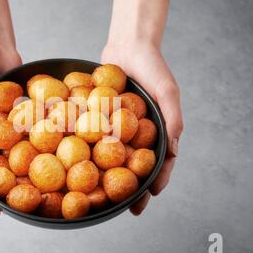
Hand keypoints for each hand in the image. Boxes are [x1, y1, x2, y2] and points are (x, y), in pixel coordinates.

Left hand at [101, 41, 183, 215]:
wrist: (128, 43)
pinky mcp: (101, 117)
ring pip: (113, 155)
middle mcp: (137, 132)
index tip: (148, 199)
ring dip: (108, 174)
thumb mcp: (167, 89)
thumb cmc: (152, 65)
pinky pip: (95, 135)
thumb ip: (172, 116)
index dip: (156, 182)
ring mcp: (118, 126)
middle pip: (135, 165)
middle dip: (130, 187)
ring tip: (99, 195)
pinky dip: (88, 149)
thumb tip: (174, 151)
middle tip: (123, 208)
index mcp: (157, 130)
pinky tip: (78, 163)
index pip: (160, 162)